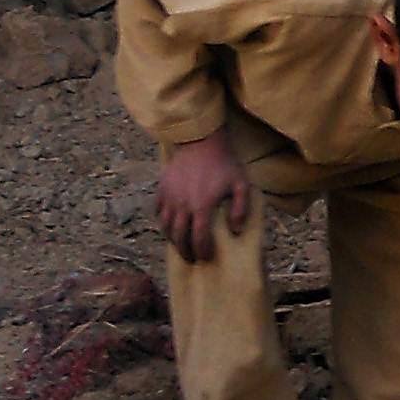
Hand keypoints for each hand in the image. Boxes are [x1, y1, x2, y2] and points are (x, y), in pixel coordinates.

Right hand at [155, 136, 253, 262]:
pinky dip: (163, 222)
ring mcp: (169, 197)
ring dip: (172, 240)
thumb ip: (241, 209)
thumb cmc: (224, 163)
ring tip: (180, 246)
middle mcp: (182, 204)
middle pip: (179, 237)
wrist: (201, 141)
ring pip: (166, 226)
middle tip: (192, 258)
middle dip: (185, 251)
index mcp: (202, 206)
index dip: (202, 251)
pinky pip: (158, 211)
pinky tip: (170, 226)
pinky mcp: (162, 188)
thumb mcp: (241, 184)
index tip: (206, 257)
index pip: (199, 238)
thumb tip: (235, 232)